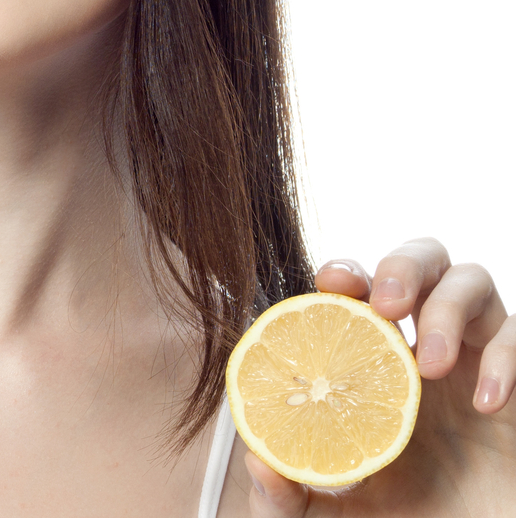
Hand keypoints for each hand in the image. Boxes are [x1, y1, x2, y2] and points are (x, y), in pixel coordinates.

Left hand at [244, 238, 515, 516]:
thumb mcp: (331, 516)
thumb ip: (288, 493)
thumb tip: (257, 460)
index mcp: (378, 362)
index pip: (363, 287)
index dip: (348, 271)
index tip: (331, 282)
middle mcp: (427, 351)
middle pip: (423, 257)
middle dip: (402, 264)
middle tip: (385, 305)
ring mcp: (479, 362)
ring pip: (473, 279)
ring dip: (447, 306)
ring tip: (427, 366)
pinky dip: (504, 358)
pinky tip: (483, 404)